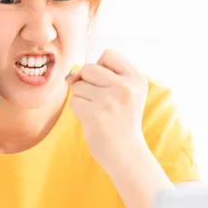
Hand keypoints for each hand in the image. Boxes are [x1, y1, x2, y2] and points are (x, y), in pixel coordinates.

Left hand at [65, 49, 148, 168]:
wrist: (126, 154)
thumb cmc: (121, 121)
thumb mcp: (125, 93)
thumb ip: (102, 76)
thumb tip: (71, 75)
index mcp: (136, 79)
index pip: (108, 54)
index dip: (101, 66)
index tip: (106, 83)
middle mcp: (125, 87)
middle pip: (88, 68)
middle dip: (86, 82)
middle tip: (99, 100)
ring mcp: (110, 100)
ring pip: (78, 85)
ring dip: (82, 98)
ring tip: (97, 111)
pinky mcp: (95, 114)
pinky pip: (74, 102)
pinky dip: (78, 111)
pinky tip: (92, 121)